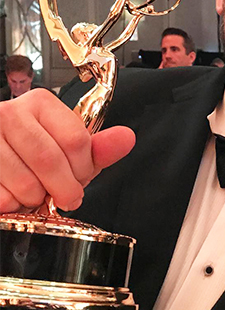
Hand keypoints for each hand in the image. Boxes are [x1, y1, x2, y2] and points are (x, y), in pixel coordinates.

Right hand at [0, 89, 134, 212]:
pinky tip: (12, 193)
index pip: (76, 140)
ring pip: (24, 182)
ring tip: (35, 193)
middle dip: (64, 189)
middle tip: (65, 197)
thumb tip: (127, 139)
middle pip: (49, 161)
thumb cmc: (35, 154)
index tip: (82, 177)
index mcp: (40, 103)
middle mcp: (9, 113)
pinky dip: (11, 205)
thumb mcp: (71, 150)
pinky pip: (1, 197)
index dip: (83, 169)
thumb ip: (99, 148)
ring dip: (35, 199)